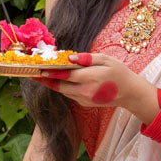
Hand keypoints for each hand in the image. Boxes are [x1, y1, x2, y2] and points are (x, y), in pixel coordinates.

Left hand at [35, 53, 158, 123]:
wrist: (129, 93)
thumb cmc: (119, 73)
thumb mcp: (107, 59)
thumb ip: (88, 58)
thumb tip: (70, 57)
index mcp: (91, 78)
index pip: (65, 75)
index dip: (50, 72)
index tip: (38, 68)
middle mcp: (85, 91)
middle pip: (59, 85)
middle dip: (44, 80)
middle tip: (31, 73)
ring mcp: (84, 99)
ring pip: (62, 90)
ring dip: (51, 83)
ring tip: (40, 74)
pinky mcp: (84, 103)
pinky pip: (69, 93)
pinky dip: (62, 86)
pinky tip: (57, 79)